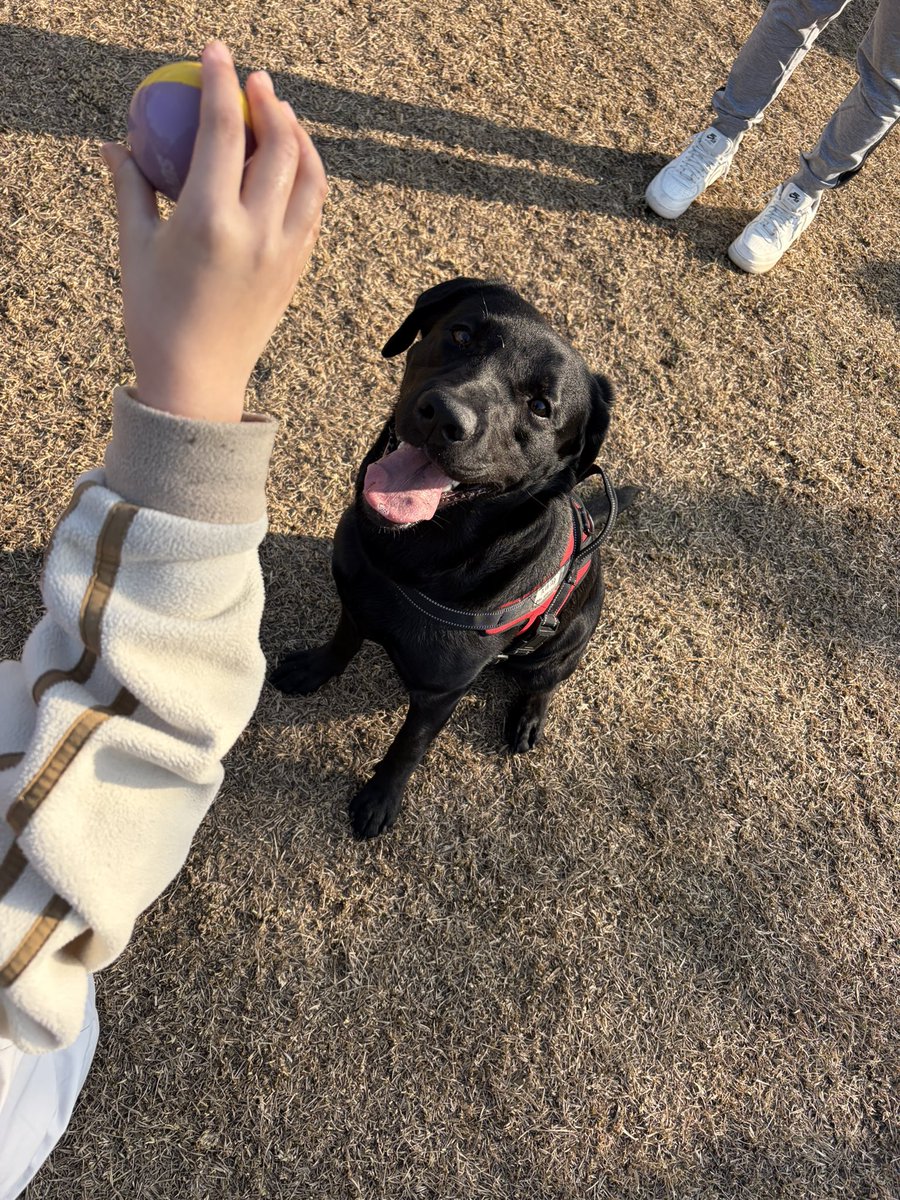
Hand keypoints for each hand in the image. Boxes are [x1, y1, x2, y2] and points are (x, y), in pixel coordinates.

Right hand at [100, 40, 326, 421]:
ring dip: (300, 137)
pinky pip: (314, 211)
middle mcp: (256, 232)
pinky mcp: (297, 270)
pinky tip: (292, 168)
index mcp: (209, 220)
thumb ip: (131, 188)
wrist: (196, 381)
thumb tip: (118, 144)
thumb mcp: (134, 248)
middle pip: (280, 144)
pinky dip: (308, 179)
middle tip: (256, 82)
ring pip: (311, 176)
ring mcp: (284, 252)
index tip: (217, 53)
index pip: (223, 129)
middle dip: (270, 101)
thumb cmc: (154, 316)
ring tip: (282, 117)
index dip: (221, 81)